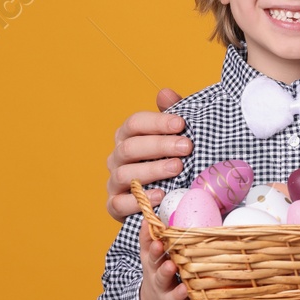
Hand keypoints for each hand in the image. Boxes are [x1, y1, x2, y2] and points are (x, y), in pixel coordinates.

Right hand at [107, 88, 190, 220]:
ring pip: (124, 174)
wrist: (166, 197)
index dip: (157, 122)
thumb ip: (170, 115)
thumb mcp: (174, 137)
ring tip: (177, 168)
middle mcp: (117, 157)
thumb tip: (165, 93)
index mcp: (127, 136)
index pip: (134, 123)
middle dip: (160, 145)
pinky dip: (138, 200)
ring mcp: (114, 182)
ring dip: (152, 170)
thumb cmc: (169, 159)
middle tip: (186, 147)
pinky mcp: (115, 206)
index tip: (181, 124)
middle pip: (130, 147)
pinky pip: (118, 204)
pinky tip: (160, 195)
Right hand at [137, 217, 211, 299]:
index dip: (153, 249)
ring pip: (173, 298)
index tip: (158, 242)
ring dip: (178, 293)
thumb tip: (148, 217)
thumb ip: (148, 238)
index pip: (150, 256)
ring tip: (184, 289)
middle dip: (165, 272)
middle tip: (171, 264)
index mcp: (152, 267)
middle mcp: (160, 285)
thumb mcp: (149, 258)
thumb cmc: (157, 274)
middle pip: (160, 278)